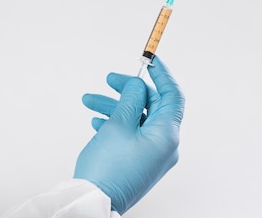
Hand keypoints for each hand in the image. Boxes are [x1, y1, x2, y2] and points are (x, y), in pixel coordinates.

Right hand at [73, 56, 184, 213]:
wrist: (95, 201)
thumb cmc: (108, 167)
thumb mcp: (118, 124)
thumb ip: (129, 99)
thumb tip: (137, 84)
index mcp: (166, 134)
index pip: (172, 96)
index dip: (161, 75)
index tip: (150, 60)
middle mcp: (164, 145)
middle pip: (151, 106)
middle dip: (128, 90)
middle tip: (109, 78)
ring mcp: (152, 155)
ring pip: (136, 120)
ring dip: (114, 106)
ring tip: (89, 100)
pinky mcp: (138, 162)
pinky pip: (130, 135)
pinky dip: (115, 123)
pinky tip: (96, 121)